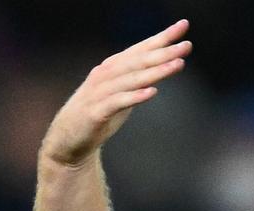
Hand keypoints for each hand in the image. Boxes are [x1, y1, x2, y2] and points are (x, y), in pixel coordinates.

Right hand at [41, 19, 191, 166]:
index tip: (183, 26)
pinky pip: (117, 102)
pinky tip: (151, 92)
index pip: (140, 49)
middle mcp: (105, 75)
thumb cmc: (98, 114)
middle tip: (186, 46)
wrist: (67, 140)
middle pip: (138, 61)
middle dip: (164, 52)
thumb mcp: (121, 92)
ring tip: (177, 64)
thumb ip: (138, 78)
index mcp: (113, 68)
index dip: (161, 38)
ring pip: (131, 79)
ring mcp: (99, 93)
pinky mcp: (95, 113)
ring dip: (155, 71)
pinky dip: (134, 96)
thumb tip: (163, 64)